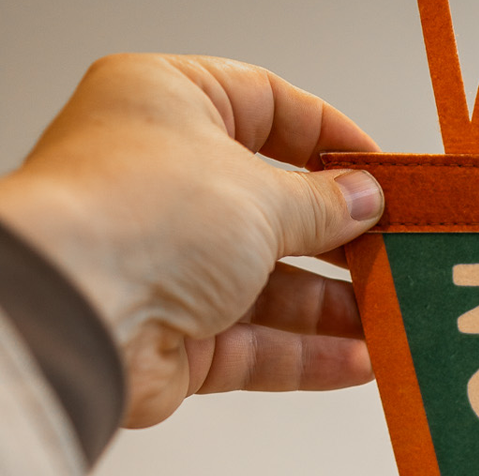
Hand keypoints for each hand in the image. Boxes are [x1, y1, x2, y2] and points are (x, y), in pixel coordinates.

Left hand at [0, 54, 384, 428]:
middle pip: (276, 208)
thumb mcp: (258, 192)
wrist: (74, 314)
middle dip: (342, 238)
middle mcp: (165, 182)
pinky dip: (309, 353)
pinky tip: (361, 360)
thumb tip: (364, 200)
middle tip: (397, 254)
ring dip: (335, 306)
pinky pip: (258, 344)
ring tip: (393, 318)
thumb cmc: (140, 216)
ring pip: (273, 286)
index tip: (383, 175)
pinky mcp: (178, 336)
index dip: (331, 139)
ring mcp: (170, 263)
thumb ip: (321, 203)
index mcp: (169, 107)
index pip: (266, 105)